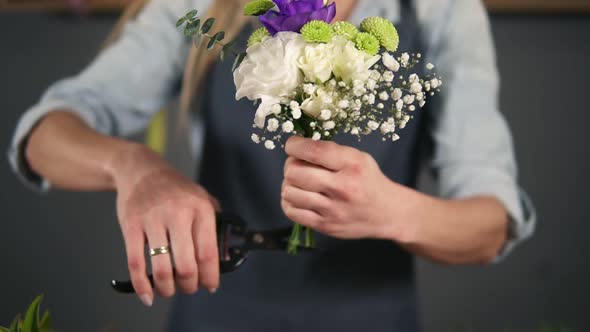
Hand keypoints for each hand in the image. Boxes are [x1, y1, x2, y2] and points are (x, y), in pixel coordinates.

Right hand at [110, 144, 219, 305]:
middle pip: (187, 266)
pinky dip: (141, 285)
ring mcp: (152, 220)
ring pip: (161, 268)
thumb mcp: (201, 198)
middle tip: (189, 287)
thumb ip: (215, 224)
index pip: (208, 253)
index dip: (211, 276)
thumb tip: (224, 257)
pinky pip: (135, 263)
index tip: (210, 285)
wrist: (141, 170)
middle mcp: (178, 213)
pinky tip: (148, 295)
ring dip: (167, 288)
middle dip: (189, 285)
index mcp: (200, 209)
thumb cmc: (175, 189)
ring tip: (169, 290)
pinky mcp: (131, 225)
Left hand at [281, 136, 422, 241]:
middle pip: (295, 172)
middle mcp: (342, 187)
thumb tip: (297, 148)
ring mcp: (332, 210)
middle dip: (290, 165)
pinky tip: (298, 197)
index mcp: (352, 165)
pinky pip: (292, 212)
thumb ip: (330, 152)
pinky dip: (289, 201)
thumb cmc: (369, 181)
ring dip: (289, 184)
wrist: (387, 213)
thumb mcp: (358, 158)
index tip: (292, 145)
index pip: (313, 151)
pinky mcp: (325, 226)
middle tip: (297, 165)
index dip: (294, 146)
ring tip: (298, 182)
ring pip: (289, 192)